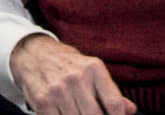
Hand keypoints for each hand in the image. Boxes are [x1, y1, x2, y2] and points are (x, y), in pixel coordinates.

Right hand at [9, 33, 137, 114]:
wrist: (34, 54)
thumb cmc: (68, 64)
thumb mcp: (91, 70)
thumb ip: (111, 91)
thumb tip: (130, 110)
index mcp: (94, 68)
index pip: (114, 103)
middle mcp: (76, 78)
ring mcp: (58, 91)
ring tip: (79, 112)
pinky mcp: (43, 102)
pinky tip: (66, 113)